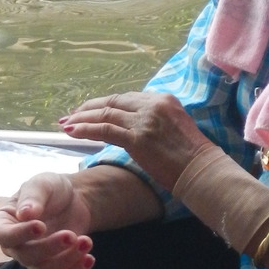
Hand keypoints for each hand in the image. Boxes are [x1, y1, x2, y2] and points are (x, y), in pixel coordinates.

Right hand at [0, 173, 94, 268]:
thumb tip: (24, 214)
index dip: (20, 234)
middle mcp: (15, 244)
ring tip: (87, 241)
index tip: (41, 226)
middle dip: (50, 247)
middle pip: (26, 256)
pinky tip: (89, 258)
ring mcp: (33, 258)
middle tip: (71, 235)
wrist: (74, 199)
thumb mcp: (42, 184)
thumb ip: (32, 197)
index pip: (4, 235)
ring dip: (67, 259)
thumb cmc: (51, 189)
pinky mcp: (52, 267)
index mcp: (4, 222)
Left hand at [59, 92, 209, 192]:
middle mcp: (153, 105)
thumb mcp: (175, 128)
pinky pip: (104, 130)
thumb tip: (132, 128)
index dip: (105, 104)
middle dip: (88, 108)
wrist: (201, 170)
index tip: (89, 110)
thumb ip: (154, 122)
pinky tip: (72, 132)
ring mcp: (144, 120)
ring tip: (66, 124)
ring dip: (82, 119)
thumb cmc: (192, 157)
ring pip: (105, 114)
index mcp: (164, 99)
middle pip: (113, 102)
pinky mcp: (137, 138)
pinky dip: (86, 129)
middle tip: (70, 115)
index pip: (126, 98)